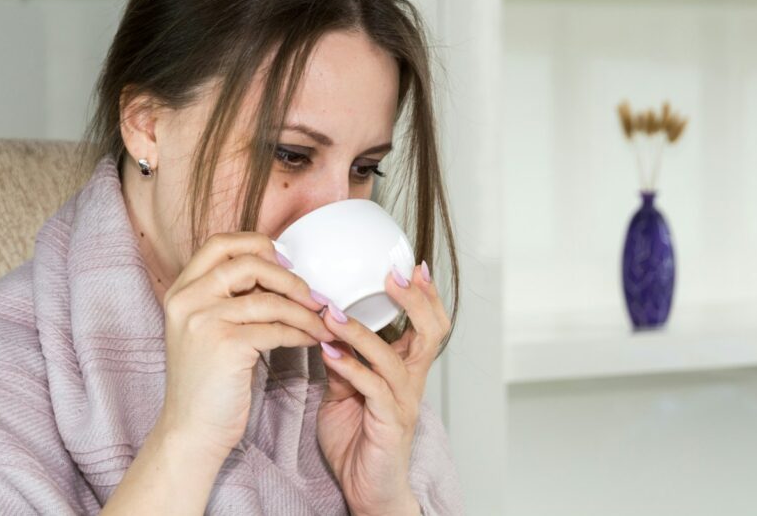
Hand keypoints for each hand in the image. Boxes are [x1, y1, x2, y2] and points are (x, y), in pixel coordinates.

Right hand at [157, 232, 334, 460]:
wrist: (191, 431)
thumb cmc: (207, 382)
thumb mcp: (205, 328)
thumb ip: (228, 297)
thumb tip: (278, 270)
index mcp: (181, 290)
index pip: (221, 244)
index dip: (257, 245)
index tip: (284, 263)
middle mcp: (188, 299)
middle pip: (248, 263)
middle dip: (289, 277)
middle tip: (312, 296)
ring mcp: (204, 320)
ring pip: (270, 299)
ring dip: (304, 311)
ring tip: (322, 322)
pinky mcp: (226, 345)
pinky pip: (277, 328)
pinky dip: (301, 332)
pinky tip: (312, 340)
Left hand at [315, 261, 448, 515]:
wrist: (367, 491)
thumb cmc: (359, 441)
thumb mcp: (345, 390)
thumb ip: (342, 360)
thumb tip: (324, 329)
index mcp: (405, 369)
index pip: (427, 324)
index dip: (423, 295)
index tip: (408, 266)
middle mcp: (411, 382)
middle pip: (432, 332)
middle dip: (415, 300)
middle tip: (391, 276)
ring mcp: (403, 403)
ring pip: (393, 358)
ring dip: (362, 332)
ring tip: (333, 315)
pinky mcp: (389, 424)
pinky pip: (374, 389)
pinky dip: (351, 368)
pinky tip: (329, 353)